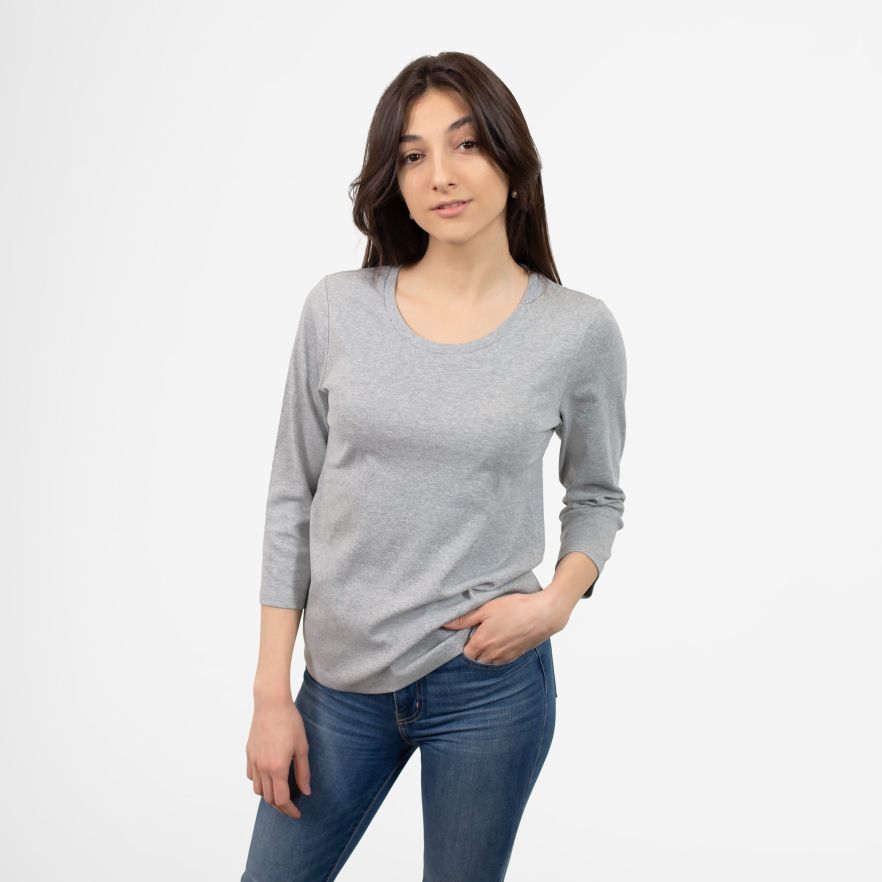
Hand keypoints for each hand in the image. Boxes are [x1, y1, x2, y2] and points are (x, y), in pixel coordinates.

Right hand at [246, 696, 311, 818]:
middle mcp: (262, 768)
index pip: (282, 800)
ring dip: (269, 796)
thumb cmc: (290, 722)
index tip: (297, 814)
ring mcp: (253, 761)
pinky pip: (251, 777)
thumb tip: (305, 792)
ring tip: (281, 793)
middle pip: (269, 798)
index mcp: (277, 768)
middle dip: (281, 806)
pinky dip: (260, 783)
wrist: (271, 704)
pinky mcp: (249, 754)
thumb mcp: (302, 747)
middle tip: (292, 805)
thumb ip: (303, 772)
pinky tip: (269, 778)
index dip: (290, 810)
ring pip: (258, 790)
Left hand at [441, 591, 562, 663]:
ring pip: (489, 661)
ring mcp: (505, 657)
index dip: (465, 642)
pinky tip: (504, 639)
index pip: (465, 653)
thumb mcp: (487, 608)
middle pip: (476, 659)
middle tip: (480, 633)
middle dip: (475, 650)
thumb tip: (446, 624)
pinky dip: (500, 653)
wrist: (544, 614)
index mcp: (481, 643)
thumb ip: (465, 618)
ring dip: (487, 653)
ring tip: (493, 636)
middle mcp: (492, 654)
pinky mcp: (517, 656)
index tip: (470, 632)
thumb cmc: (515, 608)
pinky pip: (502, 660)